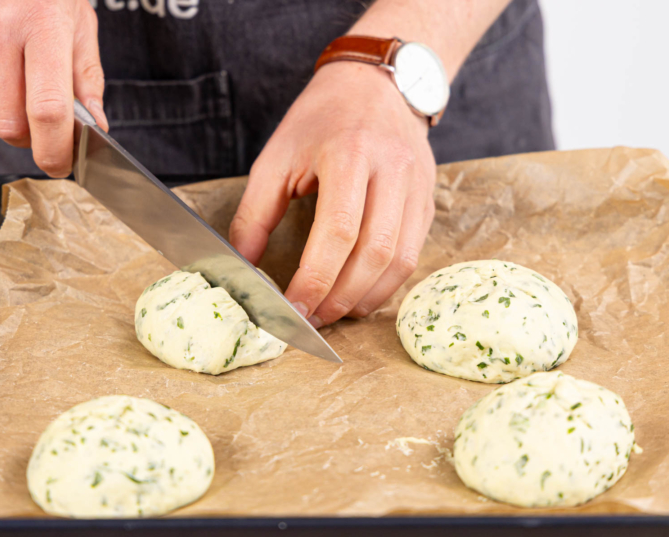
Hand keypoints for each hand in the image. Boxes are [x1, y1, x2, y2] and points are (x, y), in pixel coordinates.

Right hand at [0, 0, 108, 177]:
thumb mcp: (75, 18)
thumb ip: (85, 76)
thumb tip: (94, 125)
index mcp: (42, 25)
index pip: (49, 111)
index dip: (55, 150)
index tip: (60, 163)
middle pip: (8, 125)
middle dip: (28, 135)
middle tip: (37, 117)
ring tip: (6, 67)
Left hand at [230, 62, 436, 326]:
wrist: (375, 85)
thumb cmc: (320, 120)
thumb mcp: (276, 157)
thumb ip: (254, 214)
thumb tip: (241, 265)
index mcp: (349, 154)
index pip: (338, 232)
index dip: (314, 279)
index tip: (292, 308)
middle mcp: (391, 170)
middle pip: (374, 252)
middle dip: (339, 296)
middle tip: (311, 319)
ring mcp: (416, 186)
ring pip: (400, 260)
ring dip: (365, 298)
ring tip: (333, 312)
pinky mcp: (427, 200)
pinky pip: (412, 254)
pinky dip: (385, 284)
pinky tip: (358, 294)